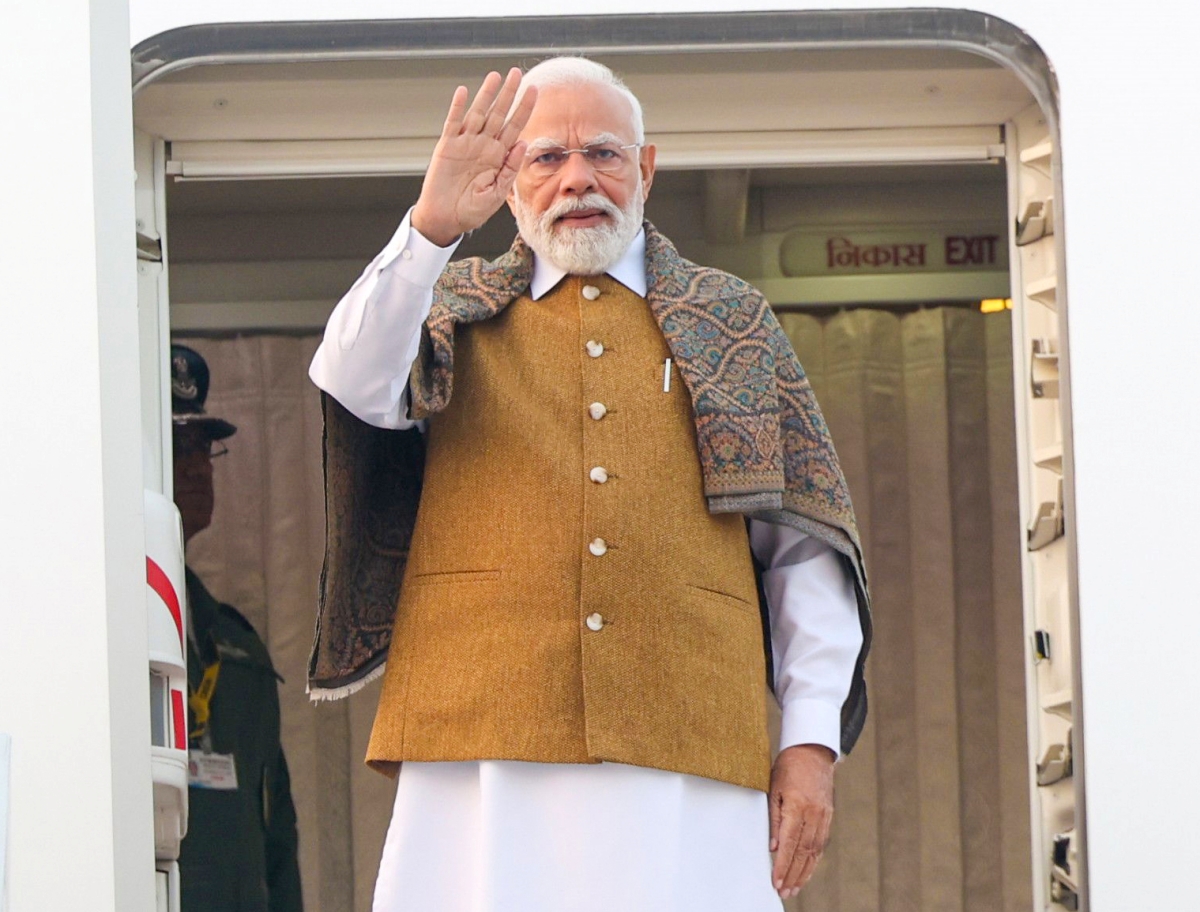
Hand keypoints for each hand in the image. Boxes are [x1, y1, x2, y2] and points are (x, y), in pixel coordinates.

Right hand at [411, 68, 537, 245]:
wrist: (446, 220)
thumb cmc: (472, 210)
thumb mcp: (496, 193)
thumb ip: (510, 168)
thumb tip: (523, 143)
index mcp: (498, 156)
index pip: (515, 127)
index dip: (524, 109)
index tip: (535, 91)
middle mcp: (483, 146)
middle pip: (498, 114)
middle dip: (508, 94)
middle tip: (517, 73)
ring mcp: (465, 144)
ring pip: (477, 113)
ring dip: (486, 95)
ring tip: (495, 76)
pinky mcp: (447, 147)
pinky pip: (453, 123)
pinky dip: (457, 107)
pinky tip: (463, 92)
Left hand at [768, 743, 835, 899]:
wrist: (812, 751)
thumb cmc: (787, 767)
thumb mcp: (773, 788)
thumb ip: (774, 818)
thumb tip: (773, 847)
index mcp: (797, 805)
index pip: (789, 843)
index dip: (782, 865)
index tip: (775, 881)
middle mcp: (813, 813)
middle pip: (803, 851)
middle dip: (792, 874)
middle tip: (784, 891)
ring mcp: (823, 815)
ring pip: (814, 851)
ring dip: (804, 872)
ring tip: (794, 888)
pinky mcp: (828, 816)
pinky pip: (821, 843)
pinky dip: (813, 860)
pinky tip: (806, 871)